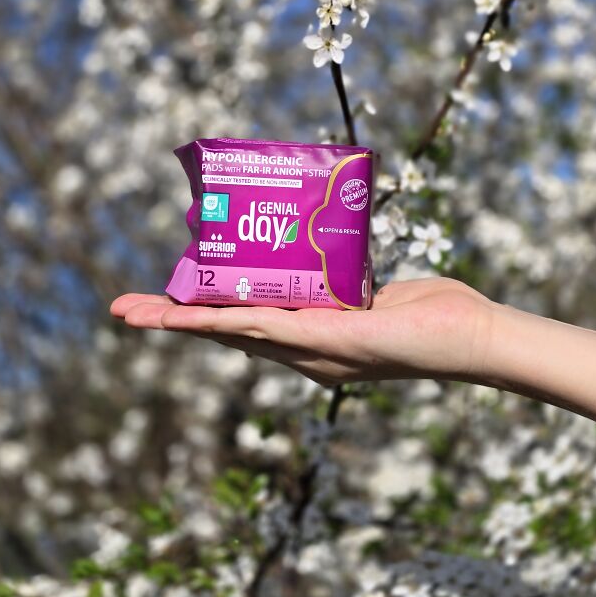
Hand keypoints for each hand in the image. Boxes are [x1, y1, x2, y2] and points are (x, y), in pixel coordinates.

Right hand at [110, 278, 492, 386]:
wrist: (472, 336)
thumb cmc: (431, 311)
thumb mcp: (368, 287)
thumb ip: (340, 276)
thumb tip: (322, 247)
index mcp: (308, 335)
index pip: (242, 321)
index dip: (199, 311)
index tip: (164, 298)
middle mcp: (302, 348)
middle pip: (224, 329)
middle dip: (172, 319)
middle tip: (124, 310)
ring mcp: (312, 349)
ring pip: (232, 331)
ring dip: (181, 322)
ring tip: (136, 315)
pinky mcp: (329, 341)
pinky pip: (265, 329)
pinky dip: (222, 323)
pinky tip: (189, 317)